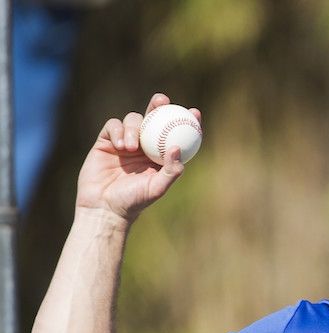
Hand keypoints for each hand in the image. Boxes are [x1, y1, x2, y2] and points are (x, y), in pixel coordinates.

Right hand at [75, 93, 201, 223]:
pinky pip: (113, 126)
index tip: (194, 113)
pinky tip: (120, 145)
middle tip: (162, 100)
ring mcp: (125, 142)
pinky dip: (118, 131)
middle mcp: (144, 146)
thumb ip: (170, 170)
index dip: (186, 122)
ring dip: (134, 128)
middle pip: (154, 119)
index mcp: (160, 156)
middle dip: (159, 105)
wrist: (104, 207)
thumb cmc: (134, 201)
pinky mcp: (106, 141)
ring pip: (133, 120)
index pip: (176, 134)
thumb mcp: (157, 188)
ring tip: (131, 148)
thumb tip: (178, 147)